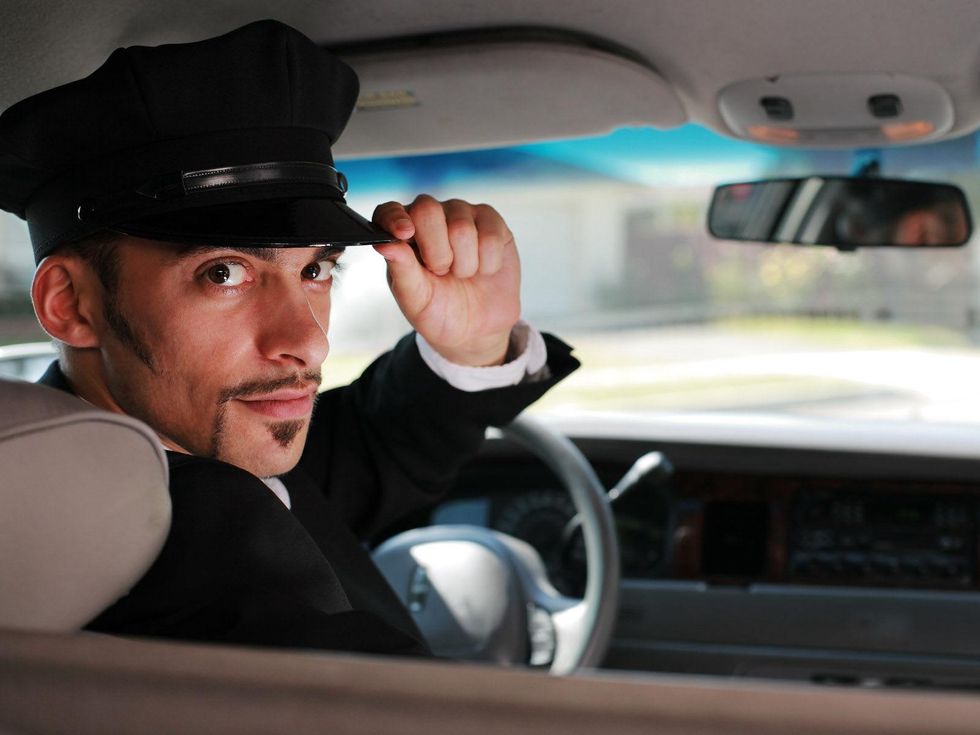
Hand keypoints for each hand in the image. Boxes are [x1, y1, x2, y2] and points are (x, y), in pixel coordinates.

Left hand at [373, 195, 520, 366]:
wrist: (477, 329)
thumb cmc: (440, 311)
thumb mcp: (416, 299)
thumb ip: (401, 270)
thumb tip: (384, 245)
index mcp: (402, 235)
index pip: (389, 211)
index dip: (394, 217)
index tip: (404, 234)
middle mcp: (431, 218)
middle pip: (427, 209)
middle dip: (436, 251)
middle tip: (441, 273)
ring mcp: (462, 216)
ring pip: (461, 227)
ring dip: (464, 263)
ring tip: (463, 275)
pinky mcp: (492, 222)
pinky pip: (491, 235)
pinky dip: (488, 263)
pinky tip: (484, 269)